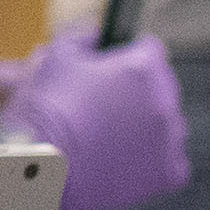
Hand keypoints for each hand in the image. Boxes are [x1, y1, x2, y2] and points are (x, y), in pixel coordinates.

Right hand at [0, 32, 189, 209]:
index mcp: (143, 68)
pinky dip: (146, 161)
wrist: (39, 168)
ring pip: (163, 125)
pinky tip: (115, 160)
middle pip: (158, 88)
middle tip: (98, 108)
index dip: (125, 57)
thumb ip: (84, 36)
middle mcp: (165, 101)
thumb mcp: (55, 55)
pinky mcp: (169, 174)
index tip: (109, 71)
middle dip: (134, 94)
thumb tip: (96, 34)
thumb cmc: (43, 111)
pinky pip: (165, 161)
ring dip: (141, 127)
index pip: (150, 49)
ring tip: (102, 138)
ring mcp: (170, 140)